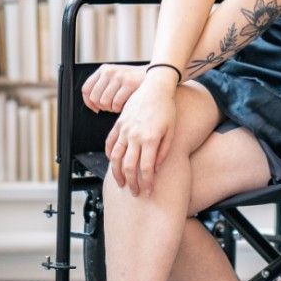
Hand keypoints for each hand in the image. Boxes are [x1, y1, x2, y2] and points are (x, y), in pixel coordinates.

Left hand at [81, 63, 145, 113]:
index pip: (86, 89)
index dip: (88, 102)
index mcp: (103, 70)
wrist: (153, 75)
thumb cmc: (132, 81)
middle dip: (101, 107)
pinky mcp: (129, 83)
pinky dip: (118, 109)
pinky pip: (116, 103)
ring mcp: (119, 77)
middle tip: (110, 107)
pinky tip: (123, 106)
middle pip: (94, 97)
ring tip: (117, 107)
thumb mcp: (114, 78)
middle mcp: (109, 72)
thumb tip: (92, 105)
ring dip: (110, 109)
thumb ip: (102, 87)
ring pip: (104, 102)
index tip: (95, 108)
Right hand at [105, 76, 176, 195]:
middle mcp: (135, 135)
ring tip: (120, 183)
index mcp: (150, 139)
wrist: (155, 88)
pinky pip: (110, 142)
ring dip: (117, 173)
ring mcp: (125, 129)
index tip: (149, 191)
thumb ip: (163, 151)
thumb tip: (155, 169)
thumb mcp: (171, 131)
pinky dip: (109, 155)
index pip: (146, 168)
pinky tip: (112, 163)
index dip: (147, 182)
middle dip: (132, 183)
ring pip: (116, 157)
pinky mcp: (118, 124)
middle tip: (134, 192)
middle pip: (130, 166)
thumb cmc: (167, 109)